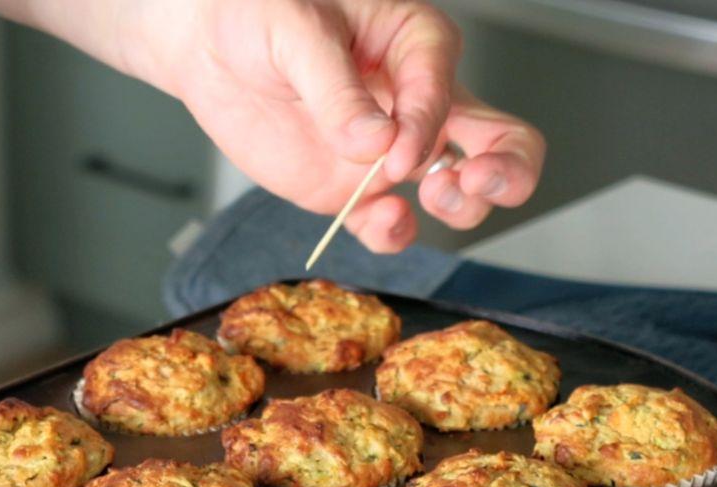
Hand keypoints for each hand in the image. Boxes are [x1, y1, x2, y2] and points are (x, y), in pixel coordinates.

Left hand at [138, 0, 544, 250]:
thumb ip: (334, 89)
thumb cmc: (258, 14)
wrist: (210, 47)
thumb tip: (373, 142)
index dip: (424, 129)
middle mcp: (415, 102)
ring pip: (457, 189)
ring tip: (427, 201)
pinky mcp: (351, 189)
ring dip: (459, 207)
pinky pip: (388, 224)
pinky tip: (381, 225)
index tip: (390, 151)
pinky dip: (393, 235)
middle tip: (473, 183)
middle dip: (506, 170)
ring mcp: (389, 152)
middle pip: (499, 140)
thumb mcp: (294, 32)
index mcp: (415, 45)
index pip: (445, 93)